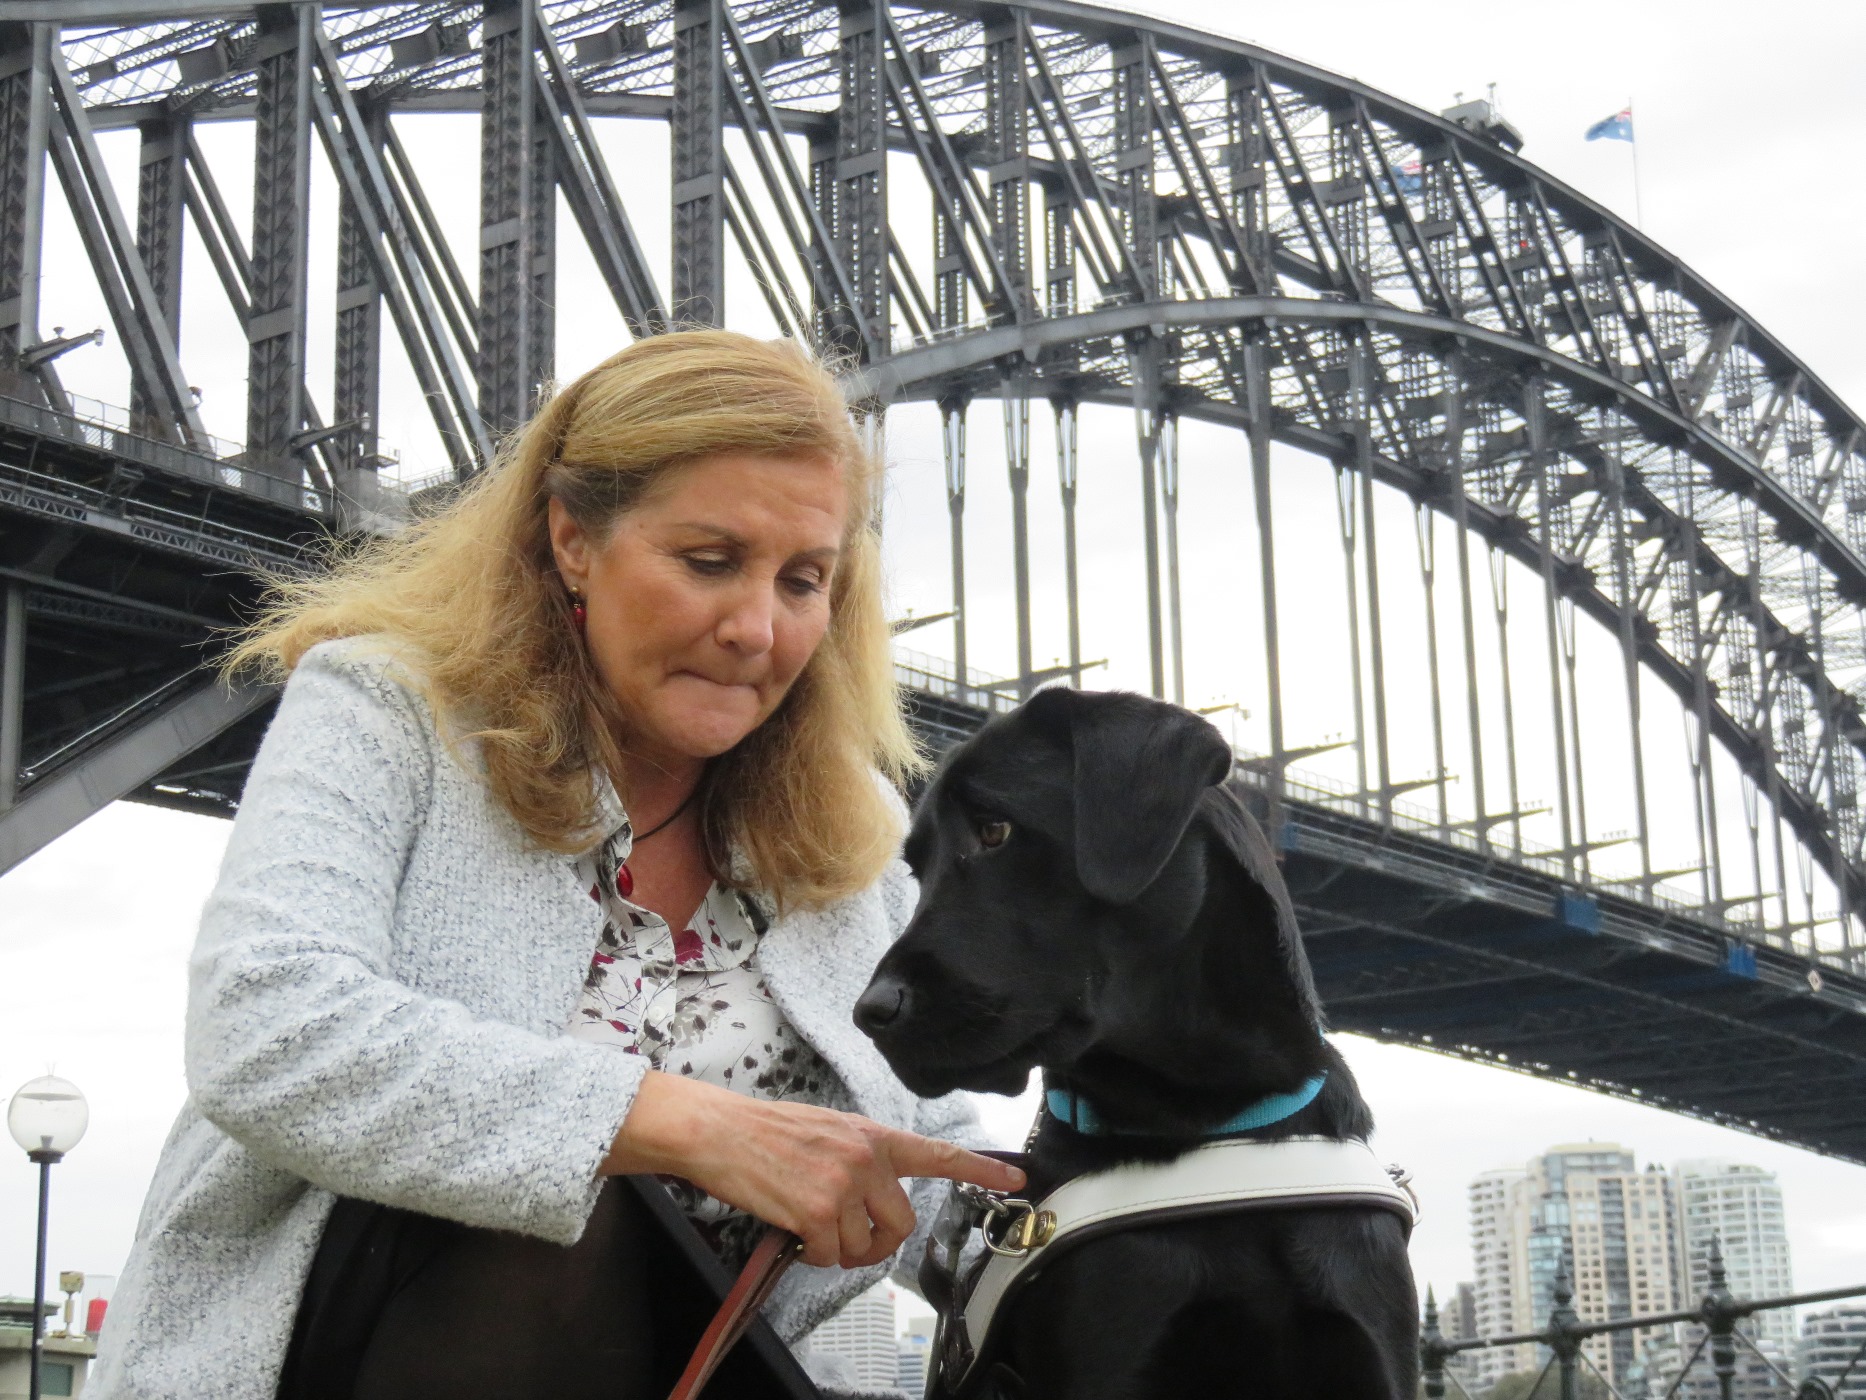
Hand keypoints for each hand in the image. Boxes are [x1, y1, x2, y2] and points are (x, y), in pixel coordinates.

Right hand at [604, 1071, 1025, 1268]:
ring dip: (838, 1249)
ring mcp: (844, 1185)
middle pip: (901, 1225)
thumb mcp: (827, 1130)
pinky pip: (831, 1257)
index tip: (1014, 1178)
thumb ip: (861, 1159)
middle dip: (877, 1243)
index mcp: (872, 1136)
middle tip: (849, 1239)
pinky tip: (794, 1231)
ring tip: (810, 1224)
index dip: (980, 1170)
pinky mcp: (818, 1211)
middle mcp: (866, 1158)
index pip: (936, 1153)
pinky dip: (812, 1255)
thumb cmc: (766, 1132)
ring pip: (863, 1247)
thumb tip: (874, 1200)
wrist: (720, 1130)